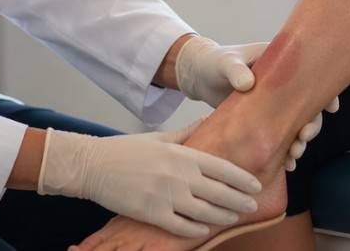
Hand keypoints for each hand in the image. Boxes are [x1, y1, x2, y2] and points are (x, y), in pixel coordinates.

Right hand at [37, 125, 260, 238]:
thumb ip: (187, 133)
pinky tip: (205, 229)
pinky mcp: (152, 214)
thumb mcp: (160, 137)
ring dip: (223, 216)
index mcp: (182, 154)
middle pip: (219, 192)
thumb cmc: (126, 150)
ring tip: (234, 217)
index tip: (255, 185)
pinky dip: (197, 229)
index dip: (242, 179)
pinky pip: (182, 226)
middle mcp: (178, 176)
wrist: (93, 165)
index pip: (223, 168)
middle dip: (239, 201)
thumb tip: (208, 119)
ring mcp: (166, 197)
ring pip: (205, 212)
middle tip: (252, 205)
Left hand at [173, 35, 339, 169]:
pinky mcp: (264, 121)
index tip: (332, 108)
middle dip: (312, 125)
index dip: (326, 92)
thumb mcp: (225, 63)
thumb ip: (236, 70)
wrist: (200, 77)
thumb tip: (247, 83)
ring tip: (294, 156)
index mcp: (281, 66)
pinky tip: (286, 165)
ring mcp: (275, 105)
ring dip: (300, 142)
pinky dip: (286, 150)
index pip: (311, 78)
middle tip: (303, 138)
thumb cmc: (215, 62)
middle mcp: (283, 86)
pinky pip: (282, 136)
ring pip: (297, 125)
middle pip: (308, 107)